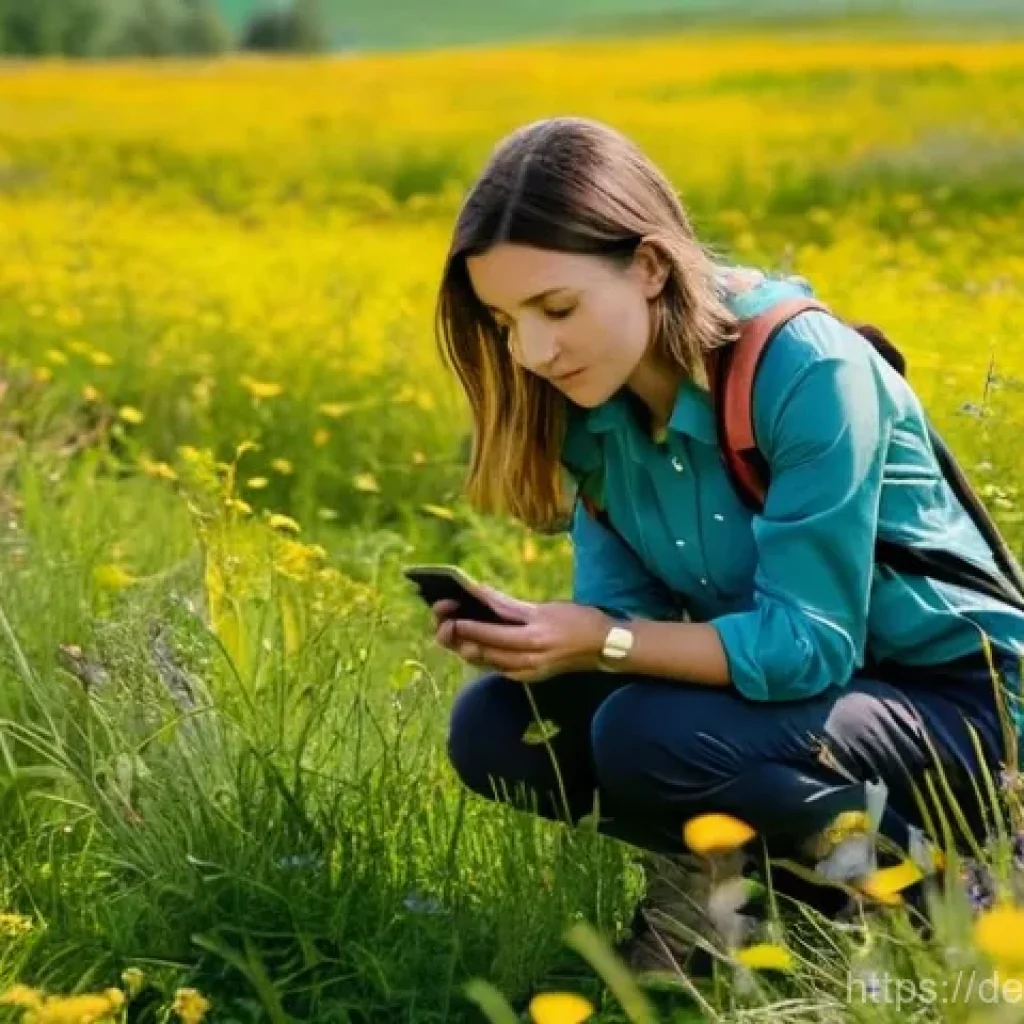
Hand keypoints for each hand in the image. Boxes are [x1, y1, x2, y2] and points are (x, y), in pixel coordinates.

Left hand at [435, 579, 612, 683]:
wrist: (605, 647)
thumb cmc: (578, 620)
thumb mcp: (547, 608)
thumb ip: (514, 607)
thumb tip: (482, 597)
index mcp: (535, 635)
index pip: (494, 631)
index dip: (470, 626)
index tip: (451, 618)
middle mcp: (531, 657)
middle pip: (487, 651)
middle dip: (461, 639)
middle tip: (443, 627)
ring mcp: (530, 670)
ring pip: (489, 663)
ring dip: (468, 649)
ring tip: (452, 636)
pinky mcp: (531, 677)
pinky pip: (500, 669)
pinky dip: (484, 658)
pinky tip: (473, 647)